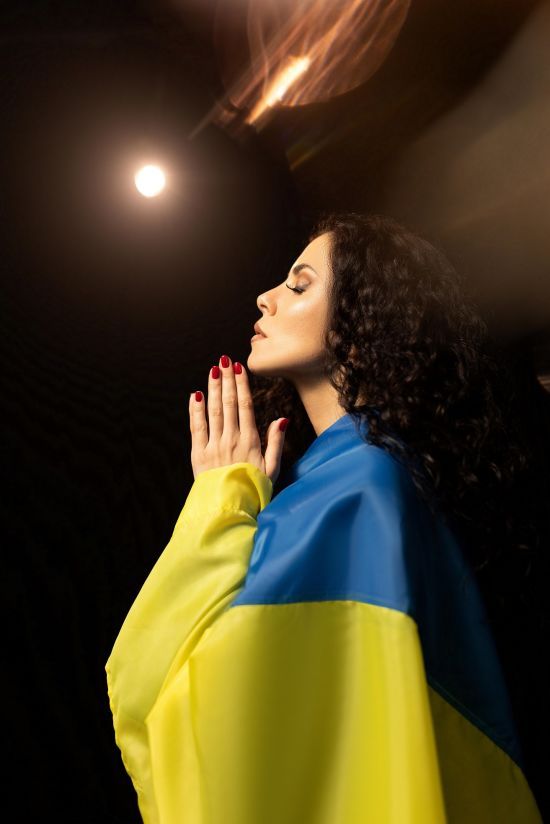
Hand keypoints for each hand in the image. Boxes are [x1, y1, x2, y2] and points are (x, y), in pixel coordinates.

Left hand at [189, 354, 288, 483]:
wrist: (229, 510)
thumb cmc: (254, 490)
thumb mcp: (272, 469)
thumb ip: (276, 442)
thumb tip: (282, 419)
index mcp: (250, 442)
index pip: (245, 406)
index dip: (241, 385)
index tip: (239, 368)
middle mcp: (230, 440)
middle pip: (228, 404)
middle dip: (227, 380)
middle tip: (225, 360)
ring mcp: (213, 446)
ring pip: (213, 411)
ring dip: (213, 389)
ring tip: (213, 370)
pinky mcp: (198, 455)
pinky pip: (196, 427)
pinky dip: (195, 410)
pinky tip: (196, 395)